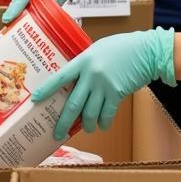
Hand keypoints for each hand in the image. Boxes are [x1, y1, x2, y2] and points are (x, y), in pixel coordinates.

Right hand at [2, 0, 81, 21]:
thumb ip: (56, 1)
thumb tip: (51, 14)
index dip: (14, 10)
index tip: (7, 19)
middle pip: (17, 1)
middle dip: (11, 12)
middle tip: (6, 25)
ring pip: (20, 1)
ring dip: (16, 11)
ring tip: (12, 24)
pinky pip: (26, 1)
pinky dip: (23, 9)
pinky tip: (23, 18)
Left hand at [31, 28, 175, 138]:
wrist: (145, 51)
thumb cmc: (121, 47)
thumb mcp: (97, 49)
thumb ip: (85, 63)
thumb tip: (74, 77)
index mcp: (83, 61)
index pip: (60, 77)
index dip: (47, 90)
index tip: (35, 100)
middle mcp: (91, 75)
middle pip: (73, 103)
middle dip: (64, 121)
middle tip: (57, 134)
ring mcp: (104, 86)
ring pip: (90, 113)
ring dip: (86, 125)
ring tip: (87, 129)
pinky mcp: (117, 93)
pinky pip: (107, 114)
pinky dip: (104, 122)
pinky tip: (102, 125)